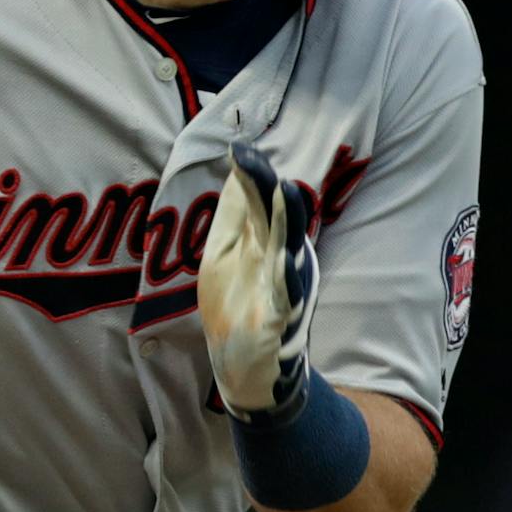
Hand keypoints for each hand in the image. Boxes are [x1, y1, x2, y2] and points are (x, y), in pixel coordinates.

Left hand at [199, 143, 318, 426]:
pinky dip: (287, 276)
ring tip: (284, 190)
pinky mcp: (280, 320)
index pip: (256, 197)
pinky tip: (287, 258)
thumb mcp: (223, 253)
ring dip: (286, 220)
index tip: (238, 141)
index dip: (249, 171)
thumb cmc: (235, 307)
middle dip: (264, 184)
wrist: (244, 370)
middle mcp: (280, 257)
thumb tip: (235, 166)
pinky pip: (285, 296)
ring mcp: (283, 288)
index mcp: (265, 239)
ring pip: (287, 248)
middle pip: (273, 215)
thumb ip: (231, 214)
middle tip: (249, 153)